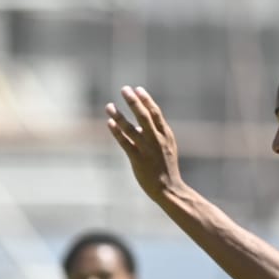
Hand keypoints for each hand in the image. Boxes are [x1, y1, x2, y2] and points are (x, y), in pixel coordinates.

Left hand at [105, 85, 183, 199]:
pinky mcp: (138, 160)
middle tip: (124, 89)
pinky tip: (109, 123)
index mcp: (166, 135)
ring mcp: (147, 150)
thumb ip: (155, 134)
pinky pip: (125, 143)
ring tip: (109, 106)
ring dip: (119, 116)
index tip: (137, 89)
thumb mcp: (167, 147)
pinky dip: (117, 133)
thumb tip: (138, 125)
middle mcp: (157, 140)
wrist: (169, 189)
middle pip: (144, 116)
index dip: (146, 100)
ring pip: (131, 129)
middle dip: (134, 102)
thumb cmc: (166, 168)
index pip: (155, 113)